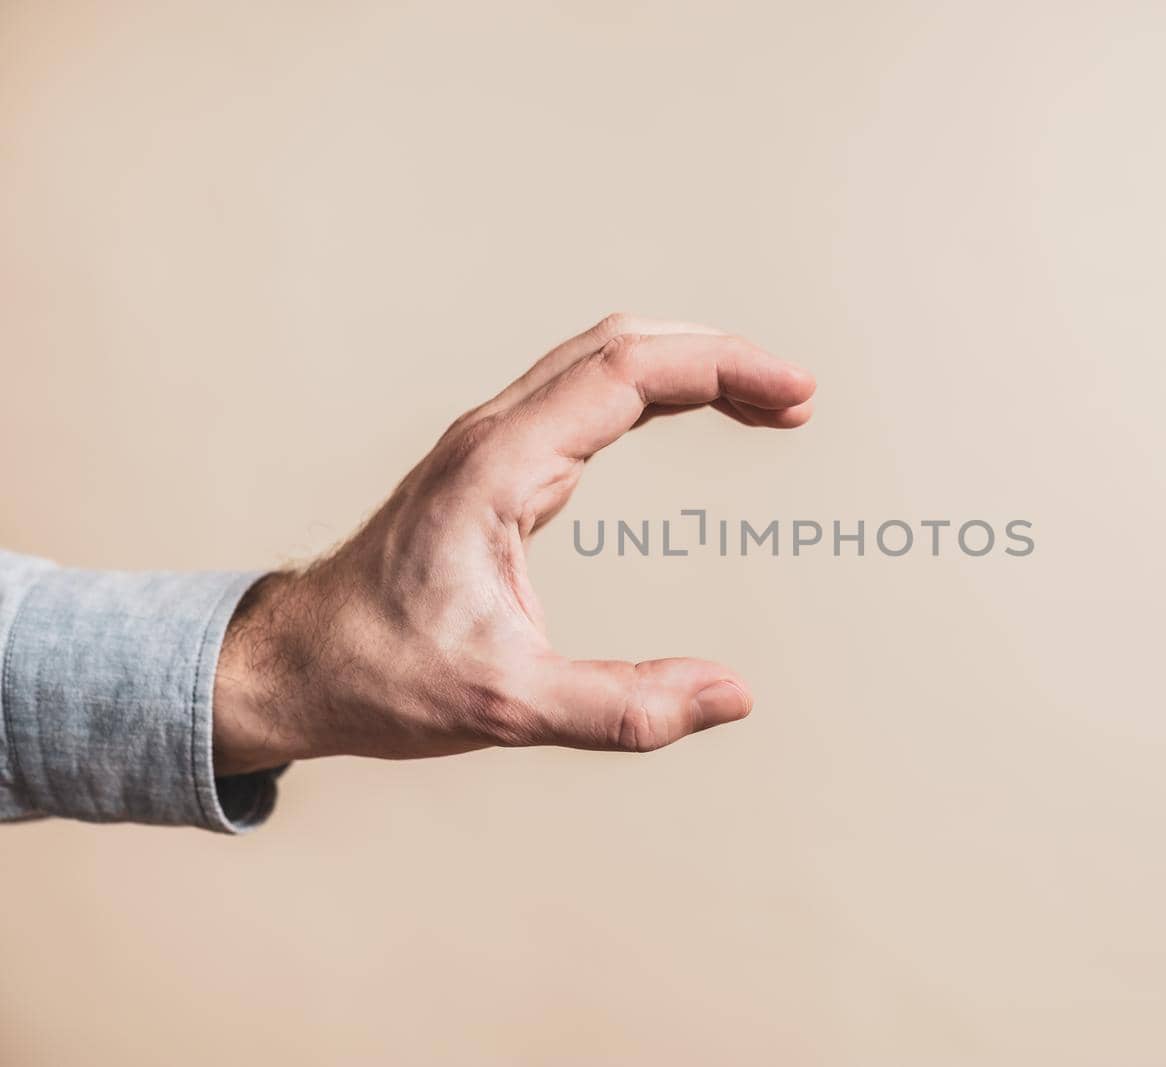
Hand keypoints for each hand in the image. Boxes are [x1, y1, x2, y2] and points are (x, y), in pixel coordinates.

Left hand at [212, 314, 815, 775]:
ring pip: (603, 359)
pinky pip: (587, 394)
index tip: (794, 391)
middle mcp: (494, 437)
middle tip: (796, 395)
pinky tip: (688, 414)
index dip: (721, 368)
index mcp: (498, 467)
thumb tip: (729, 695)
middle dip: (719, 356)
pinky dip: (654, 390)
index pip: (627, 372)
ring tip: (765, 399)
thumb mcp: (505, 706)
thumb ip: (620, 707)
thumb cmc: (379, 675)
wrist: (295, 666)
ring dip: (688, 364)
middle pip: (622, 343)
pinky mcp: (495, 466)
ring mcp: (492, 445)